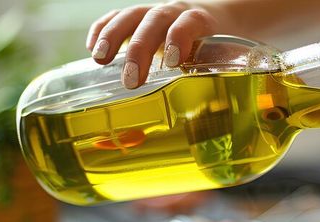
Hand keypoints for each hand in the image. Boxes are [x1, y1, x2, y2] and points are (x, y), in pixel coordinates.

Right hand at [86, 2, 218, 88]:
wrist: (216, 18)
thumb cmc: (221, 43)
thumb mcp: (227, 57)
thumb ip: (219, 75)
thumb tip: (213, 113)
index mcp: (201, 20)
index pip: (189, 22)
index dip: (180, 38)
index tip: (172, 63)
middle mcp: (175, 11)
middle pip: (154, 22)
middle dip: (140, 50)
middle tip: (131, 81)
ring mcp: (154, 11)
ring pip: (131, 15)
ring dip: (113, 36)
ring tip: (99, 60)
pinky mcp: (139, 16)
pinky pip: (117, 16)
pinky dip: (102, 29)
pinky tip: (92, 49)